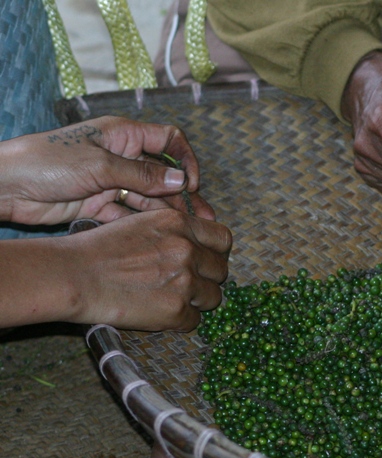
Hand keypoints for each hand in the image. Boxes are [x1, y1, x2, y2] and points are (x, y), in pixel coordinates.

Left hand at [0, 116, 213, 224]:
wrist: (7, 186)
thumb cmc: (48, 162)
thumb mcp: (101, 165)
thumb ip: (143, 175)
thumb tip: (181, 181)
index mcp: (123, 135)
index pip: (168, 140)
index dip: (184, 160)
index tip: (190, 183)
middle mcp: (122, 157)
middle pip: (162, 175)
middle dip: (183, 195)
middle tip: (202, 218)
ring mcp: (111, 182)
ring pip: (149, 198)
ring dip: (168, 214)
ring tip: (187, 232)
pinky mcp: (100, 205)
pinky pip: (129, 215)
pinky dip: (143, 225)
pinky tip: (158, 237)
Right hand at [61, 209, 230, 330]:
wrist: (74, 275)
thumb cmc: (98, 249)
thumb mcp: (141, 223)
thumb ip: (174, 231)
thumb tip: (198, 244)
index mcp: (179, 224)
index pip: (223, 238)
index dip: (216, 252)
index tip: (207, 260)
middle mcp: (187, 250)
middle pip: (222, 269)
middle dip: (208, 278)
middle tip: (189, 283)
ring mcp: (185, 281)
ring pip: (214, 297)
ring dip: (198, 301)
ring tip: (173, 299)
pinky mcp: (176, 310)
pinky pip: (194, 320)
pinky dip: (181, 321)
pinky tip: (161, 314)